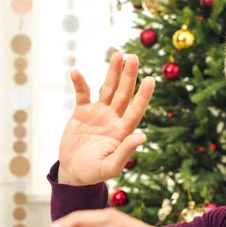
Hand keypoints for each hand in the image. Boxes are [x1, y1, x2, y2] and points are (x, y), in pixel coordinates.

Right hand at [58, 52, 154, 185]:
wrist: (74, 172)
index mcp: (123, 131)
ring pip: (107, 89)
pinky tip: (75, 72)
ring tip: (118, 54)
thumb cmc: (95, 172)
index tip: (151, 79)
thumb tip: (142, 136)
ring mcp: (99, 113)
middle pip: (124, 93)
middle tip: (134, 57)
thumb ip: (125, 152)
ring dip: (112, 72)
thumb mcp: (111, 167)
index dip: (144, 95)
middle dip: (129, 76)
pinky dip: (79, 83)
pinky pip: (82, 94)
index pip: (136, 110)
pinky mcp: (82, 112)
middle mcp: (114, 118)